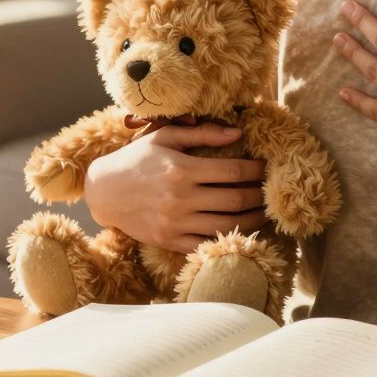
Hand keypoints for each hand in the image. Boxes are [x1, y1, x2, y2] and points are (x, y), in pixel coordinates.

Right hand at [83, 123, 266, 253]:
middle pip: (236, 199)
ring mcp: (176, 223)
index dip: (256, 169)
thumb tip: (238, 132)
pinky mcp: (170, 241)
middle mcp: (181, 198)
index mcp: (182, 170)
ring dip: (253, 220)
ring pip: (227, 225)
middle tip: (272, 191)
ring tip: (265, 212)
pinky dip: (228, 239)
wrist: (104, 192)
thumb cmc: (137, 159)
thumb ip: (202, 133)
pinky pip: (207, 244)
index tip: (267, 167)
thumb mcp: (165, 137)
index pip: (233, 170)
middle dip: (260, 195)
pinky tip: (242, 231)